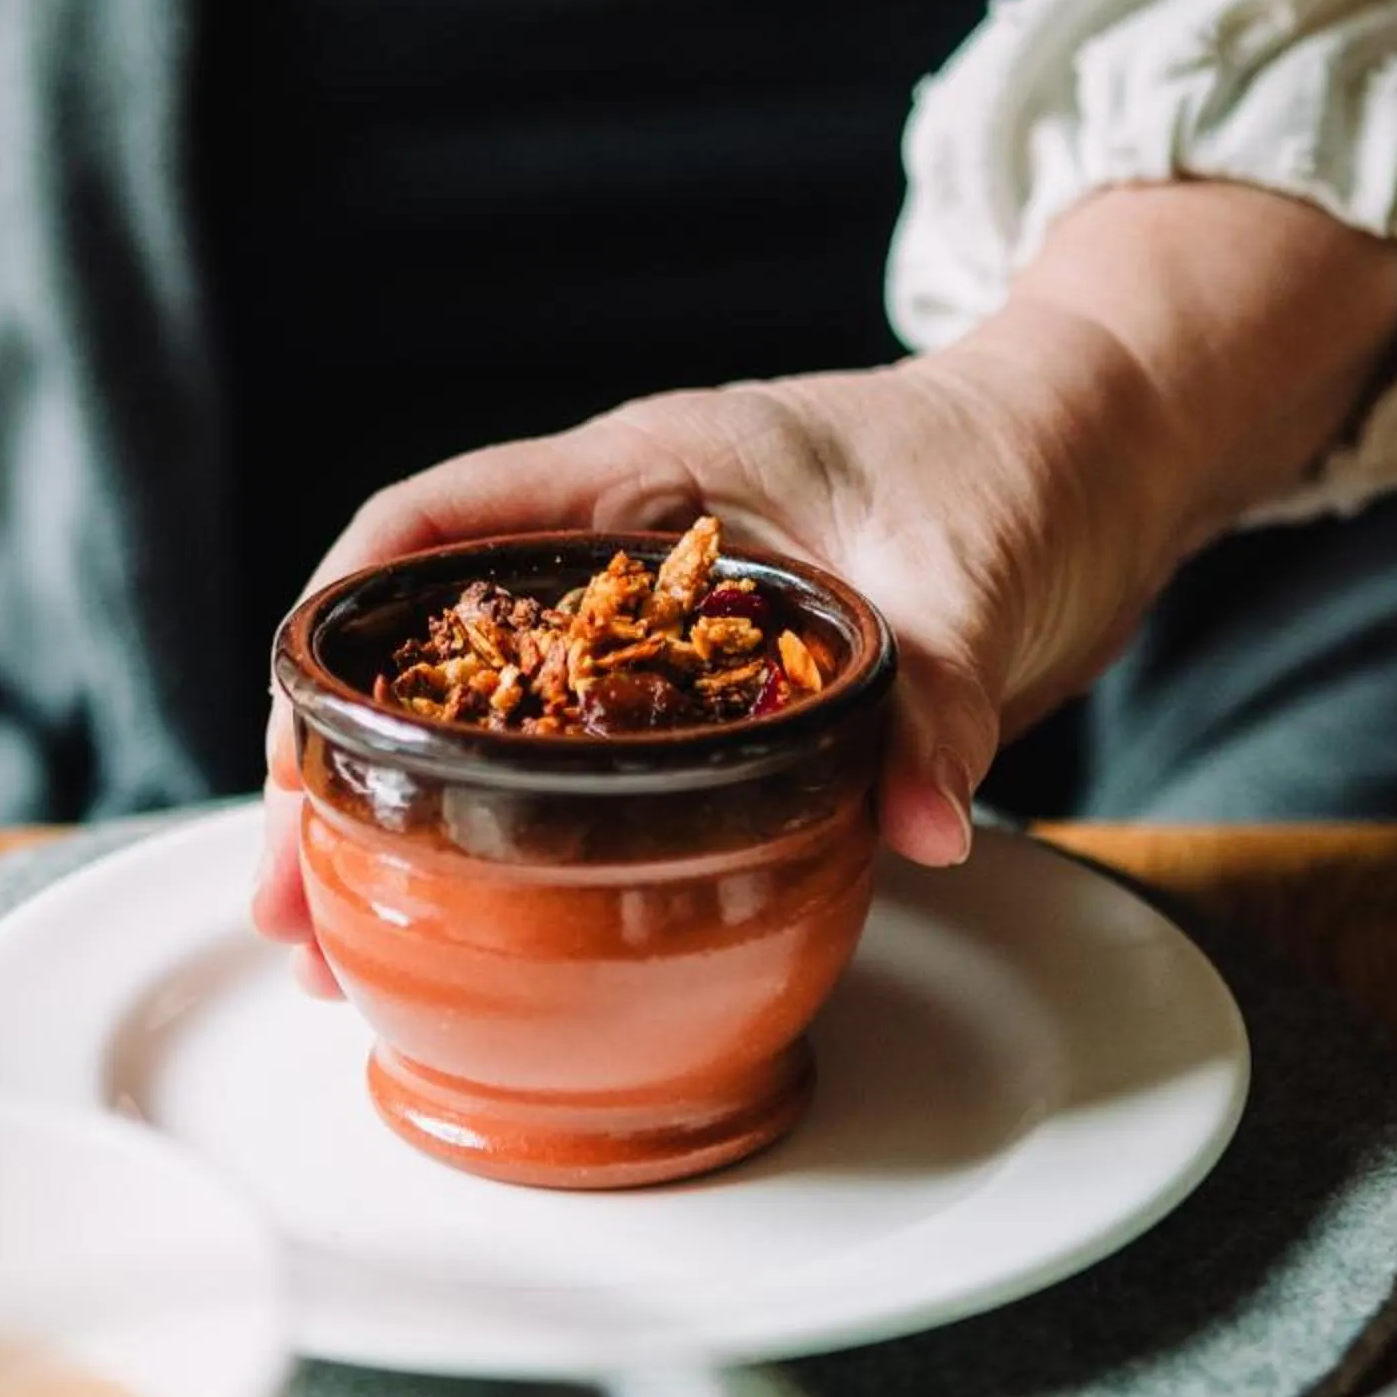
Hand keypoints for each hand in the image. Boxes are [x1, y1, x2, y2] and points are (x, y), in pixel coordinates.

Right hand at [252, 182, 1396, 994]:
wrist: (1102, 455)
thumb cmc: (1021, 462)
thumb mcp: (973, 576)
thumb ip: (931, 697)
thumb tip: (914, 826)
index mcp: (649, 465)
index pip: (440, 522)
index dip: (342, 625)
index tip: (294, 741)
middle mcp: (626, 537)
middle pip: (430, 642)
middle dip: (340, 764)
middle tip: (294, 902)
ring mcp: (661, 613)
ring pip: (491, 710)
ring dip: (412, 816)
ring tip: (348, 940)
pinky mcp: (712, 682)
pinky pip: (582, 754)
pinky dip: (518, 830)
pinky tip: (489, 914)